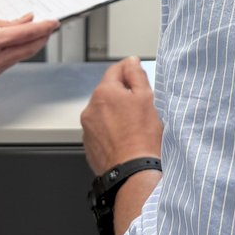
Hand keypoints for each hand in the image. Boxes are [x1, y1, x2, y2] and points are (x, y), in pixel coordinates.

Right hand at [0, 13, 57, 83]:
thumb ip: (2, 22)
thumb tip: (24, 20)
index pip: (26, 34)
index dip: (43, 27)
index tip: (54, 22)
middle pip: (28, 49)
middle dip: (41, 37)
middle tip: (49, 26)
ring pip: (19, 57)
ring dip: (29, 45)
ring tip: (33, 31)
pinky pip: (7, 63)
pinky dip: (14, 52)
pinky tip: (13, 43)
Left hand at [81, 56, 162, 174]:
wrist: (133, 171)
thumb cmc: (142, 137)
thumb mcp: (146, 97)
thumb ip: (136, 74)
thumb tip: (130, 62)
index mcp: (104, 92)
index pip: (116, 70)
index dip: (129, 69)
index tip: (137, 73)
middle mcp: (90, 108)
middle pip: (108, 92)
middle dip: (123, 95)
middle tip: (141, 107)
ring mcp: (87, 128)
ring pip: (104, 112)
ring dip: (116, 113)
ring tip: (133, 126)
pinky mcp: (89, 145)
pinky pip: (100, 130)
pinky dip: (111, 130)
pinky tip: (124, 138)